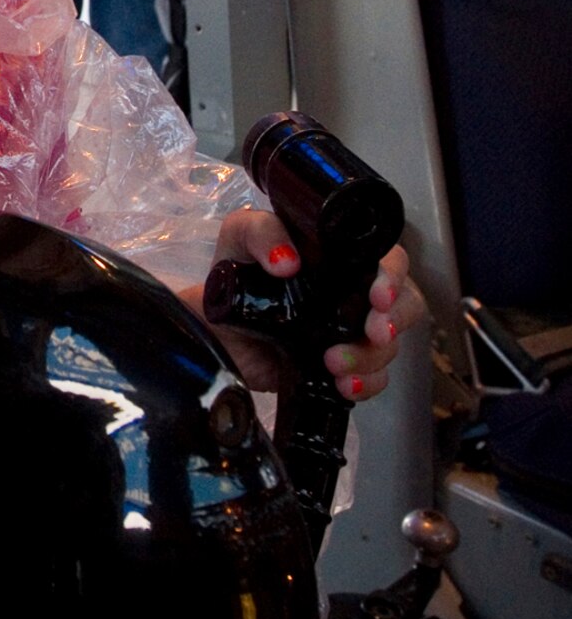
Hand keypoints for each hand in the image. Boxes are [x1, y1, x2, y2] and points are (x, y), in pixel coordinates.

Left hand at [183, 207, 421, 396]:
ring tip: (334, 364)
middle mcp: (354, 292)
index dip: (393, 275)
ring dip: (371, 356)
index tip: (378, 295)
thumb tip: (288, 262)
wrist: (213, 328)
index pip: (387, 258)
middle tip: (374, 332)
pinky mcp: (341, 365)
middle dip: (396, 318)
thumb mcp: (240, 237)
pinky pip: (374, 378)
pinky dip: (366, 383)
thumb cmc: (234, 272)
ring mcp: (350, 331)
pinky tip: (343, 385)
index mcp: (341, 255)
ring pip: (390, 344)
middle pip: (404, 301)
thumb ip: (261, 233)